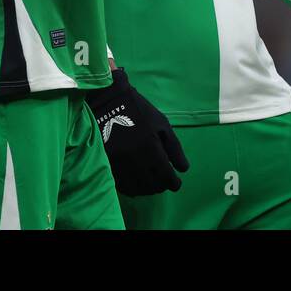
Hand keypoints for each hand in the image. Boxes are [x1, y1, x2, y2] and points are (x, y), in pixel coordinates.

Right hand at [86, 68, 188, 195]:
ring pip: (137, 188)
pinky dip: (132, 188)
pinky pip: (122, 185)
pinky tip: (137, 182)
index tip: (176, 182)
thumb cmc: (139, 111)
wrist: (108, 101)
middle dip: (161, 185)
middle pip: (152, 185)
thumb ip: (175, 148)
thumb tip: (183, 169)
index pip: (166, 177)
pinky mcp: (107, 164)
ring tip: (152, 182)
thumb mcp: (162, 124)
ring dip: (147, 189)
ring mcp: (119, 163)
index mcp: (150, 148)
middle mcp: (134, 159)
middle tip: (164, 182)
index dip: (173, 183)